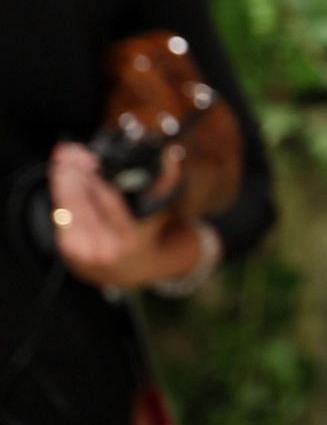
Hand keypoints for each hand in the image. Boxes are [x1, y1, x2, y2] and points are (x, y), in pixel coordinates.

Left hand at [48, 141, 198, 289]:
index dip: (93, 177)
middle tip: (66, 152)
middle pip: (81, 204)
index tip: (86, 157)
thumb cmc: (148, 236)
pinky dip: (59, 197)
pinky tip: (60, 180)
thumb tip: (170, 156)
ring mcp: (84, 254)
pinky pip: (62, 220)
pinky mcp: (69, 253)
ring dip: (61, 183)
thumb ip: (166, 183)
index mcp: (130, 239)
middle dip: (71, 175)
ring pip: (67, 211)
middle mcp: (104, 249)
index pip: (106, 201)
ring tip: (61, 160)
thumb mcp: (160, 211)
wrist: (135, 271)